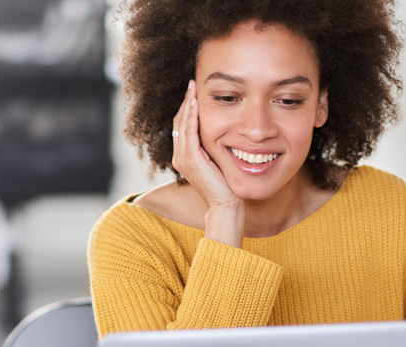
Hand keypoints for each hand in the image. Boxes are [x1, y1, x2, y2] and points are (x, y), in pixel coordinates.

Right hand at [171, 80, 243, 246]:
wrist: (226, 205)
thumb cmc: (226, 186)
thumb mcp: (218, 162)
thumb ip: (214, 148)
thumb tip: (225, 133)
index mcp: (185, 156)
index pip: (183, 126)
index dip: (188, 108)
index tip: (195, 93)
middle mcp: (180, 156)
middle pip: (179, 121)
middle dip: (186, 102)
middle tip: (192, 84)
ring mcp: (183, 158)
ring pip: (181, 124)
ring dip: (187, 104)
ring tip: (193, 88)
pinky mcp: (190, 159)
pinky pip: (188, 132)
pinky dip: (191, 116)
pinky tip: (195, 103)